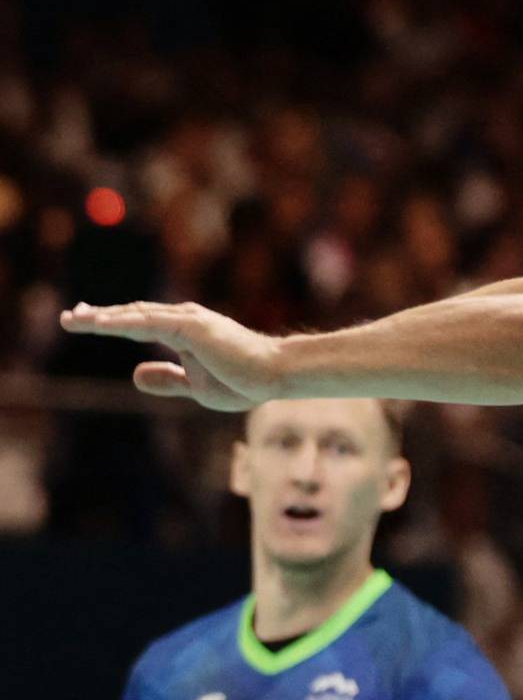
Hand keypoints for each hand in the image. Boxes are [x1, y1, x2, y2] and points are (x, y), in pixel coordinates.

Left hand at [60, 301, 281, 410]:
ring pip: (135, 315)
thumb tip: (134, 374)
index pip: (140, 323)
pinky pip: (147, 322)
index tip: (87, 321)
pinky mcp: (189, 326)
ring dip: (102, 316)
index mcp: (185, 332)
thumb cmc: (244, 380)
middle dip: (98, 316)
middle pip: (132, 315)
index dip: (113, 322)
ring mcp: (186, 321)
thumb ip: (168, 379)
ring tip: (73, 319)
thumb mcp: (196, 385)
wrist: (275, 375)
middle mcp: (183, 319)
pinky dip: (121, 321)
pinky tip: (98, 323)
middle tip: (69, 317)